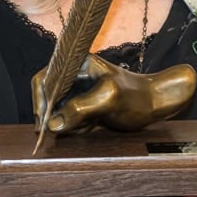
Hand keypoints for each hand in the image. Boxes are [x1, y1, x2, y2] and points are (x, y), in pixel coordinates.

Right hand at [33, 55, 195, 133]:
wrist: (156, 105)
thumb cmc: (136, 97)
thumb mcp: (108, 100)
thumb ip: (79, 109)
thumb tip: (53, 124)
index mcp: (77, 65)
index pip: (45, 78)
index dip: (39, 100)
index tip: (43, 122)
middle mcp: (75, 77)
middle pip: (48, 97)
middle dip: (54, 116)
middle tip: (61, 131)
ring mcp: (79, 93)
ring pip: (58, 111)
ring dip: (66, 124)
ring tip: (87, 126)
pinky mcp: (85, 107)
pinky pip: (69, 120)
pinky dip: (74, 128)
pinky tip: (91, 128)